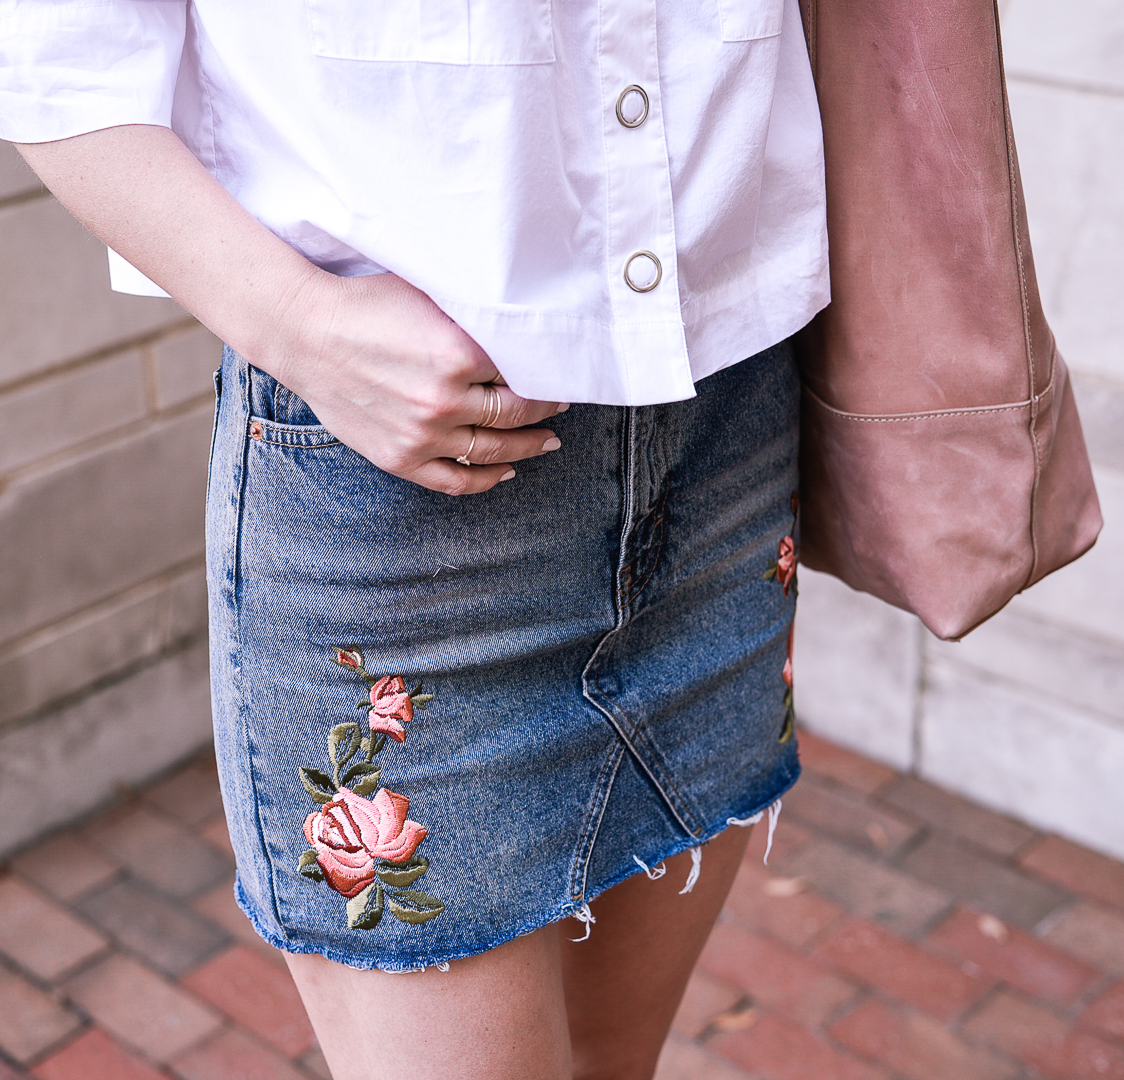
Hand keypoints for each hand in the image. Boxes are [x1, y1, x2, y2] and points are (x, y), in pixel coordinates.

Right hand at [273, 272, 567, 494]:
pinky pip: (456, 480)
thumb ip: (473, 318)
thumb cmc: (367, 305)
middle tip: (562, 405)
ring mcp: (423, 435)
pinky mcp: (401, 458)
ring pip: (494, 450)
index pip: (522, 373)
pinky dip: (487, 479)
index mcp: (457, 355)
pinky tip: (507, 470)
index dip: (547, 375)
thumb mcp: (429, 297)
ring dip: (528, 447)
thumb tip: (519, 330)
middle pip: (516, 414)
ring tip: (548, 442)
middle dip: (546, 410)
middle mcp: (444, 400)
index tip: (560, 373)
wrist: (306, 332)